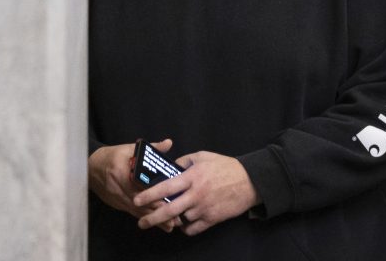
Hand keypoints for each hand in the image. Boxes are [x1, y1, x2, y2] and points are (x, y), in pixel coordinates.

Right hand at [88, 139, 177, 231]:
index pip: (138, 186)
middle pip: (139, 202)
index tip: (168, 201)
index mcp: (120, 172)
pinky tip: (156, 223)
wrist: (90, 166)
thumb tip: (169, 143)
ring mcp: (116, 198)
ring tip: (169, 225)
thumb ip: (151, 148)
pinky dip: (144, 217)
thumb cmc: (113, 156)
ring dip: (153, 218)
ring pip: (136, 211)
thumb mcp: (129, 149)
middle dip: (156, 210)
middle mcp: (117, 187)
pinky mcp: (116, 204)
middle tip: (174, 218)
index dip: (152, 196)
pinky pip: (132, 212)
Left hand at [133, 150, 261, 235]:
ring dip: (172, 220)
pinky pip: (193, 229)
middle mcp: (195, 194)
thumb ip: (184, 161)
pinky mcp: (212, 219)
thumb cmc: (225, 167)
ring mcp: (204, 208)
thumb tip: (170, 168)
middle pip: (169, 210)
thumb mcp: (203, 157)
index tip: (136, 199)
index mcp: (192, 177)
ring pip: (180, 220)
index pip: (166, 187)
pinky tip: (184, 222)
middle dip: (151, 218)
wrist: (249, 182)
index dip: (149, 194)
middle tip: (141, 222)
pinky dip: (186, 227)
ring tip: (166, 218)